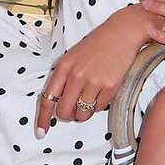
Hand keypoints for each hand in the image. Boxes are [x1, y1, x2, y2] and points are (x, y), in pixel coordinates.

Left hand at [35, 6, 152, 136]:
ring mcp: (93, 81)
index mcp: (63, 67)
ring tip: (91, 99)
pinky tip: (103, 91)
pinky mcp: (110, 86)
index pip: (47, 98)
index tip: (41, 133)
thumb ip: (65, 77)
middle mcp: (76, 75)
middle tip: (75, 110)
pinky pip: (99, 108)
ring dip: (85, 112)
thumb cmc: (98, 44)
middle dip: (69, 116)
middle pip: (64, 112)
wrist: (123, 32)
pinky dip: (99, 105)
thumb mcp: (74, 56)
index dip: (43, 118)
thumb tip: (59, 103)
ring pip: (82, 114)